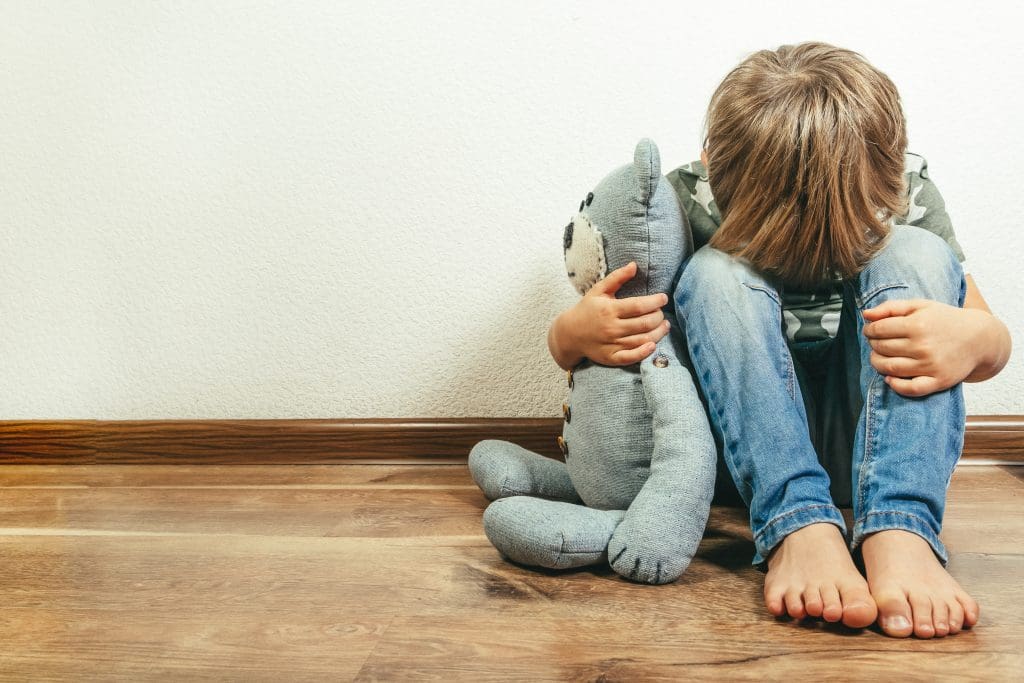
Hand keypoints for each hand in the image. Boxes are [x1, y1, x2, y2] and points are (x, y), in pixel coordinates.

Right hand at [549, 262, 669, 367]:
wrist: (568, 334)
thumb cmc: (587, 309)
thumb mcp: (598, 290)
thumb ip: (617, 277)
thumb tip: (634, 265)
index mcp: (609, 309)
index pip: (639, 306)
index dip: (655, 302)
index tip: (663, 298)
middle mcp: (611, 327)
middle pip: (644, 323)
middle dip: (659, 317)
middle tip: (661, 313)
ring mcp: (611, 344)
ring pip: (642, 340)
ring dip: (658, 333)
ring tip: (664, 326)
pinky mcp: (611, 357)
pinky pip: (631, 357)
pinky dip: (644, 352)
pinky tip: (653, 345)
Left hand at [862, 299, 990, 396]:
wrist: (979, 338)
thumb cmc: (944, 320)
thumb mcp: (920, 306)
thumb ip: (891, 308)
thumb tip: (865, 314)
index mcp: (917, 325)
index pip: (878, 330)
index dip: (869, 330)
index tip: (870, 330)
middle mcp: (923, 346)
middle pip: (882, 348)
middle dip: (873, 344)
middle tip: (875, 342)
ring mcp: (931, 366)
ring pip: (889, 368)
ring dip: (877, 363)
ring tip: (879, 357)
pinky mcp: (939, 381)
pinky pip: (910, 389)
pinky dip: (895, 386)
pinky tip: (890, 378)